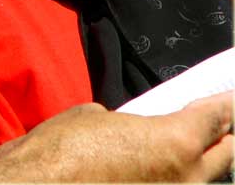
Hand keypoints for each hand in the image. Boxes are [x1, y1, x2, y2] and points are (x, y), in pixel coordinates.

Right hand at [0, 92, 232, 181]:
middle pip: (224, 154)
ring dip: (199, 164)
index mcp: (176, 143)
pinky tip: (152, 170)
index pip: (216, 117)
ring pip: (201, 180)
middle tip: (220, 123)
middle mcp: (184, 179)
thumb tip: (126, 131)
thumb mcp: (90, 117)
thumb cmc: (56, 154)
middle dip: (223, 135)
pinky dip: (170, 178)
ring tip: (192, 150)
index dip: (224, 104)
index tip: (228, 97)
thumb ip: (124, 123)